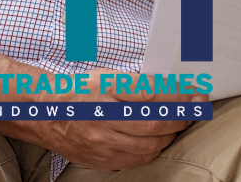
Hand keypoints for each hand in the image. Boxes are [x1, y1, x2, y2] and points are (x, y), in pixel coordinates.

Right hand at [0, 69, 195, 170]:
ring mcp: (101, 147)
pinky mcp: (100, 162)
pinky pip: (135, 160)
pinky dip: (153, 150)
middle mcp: (104, 125)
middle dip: (181, 119)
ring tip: (177, 123)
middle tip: (193, 109)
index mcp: (107, 98)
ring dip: (170, 135)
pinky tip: (158, 139)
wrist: (44, 114)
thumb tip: (169, 90)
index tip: (196, 96)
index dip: (180, 101)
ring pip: (149, 147)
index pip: (155, 104)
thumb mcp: (108, 78)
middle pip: (155, 128)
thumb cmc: (79, 91)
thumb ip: (138, 85)